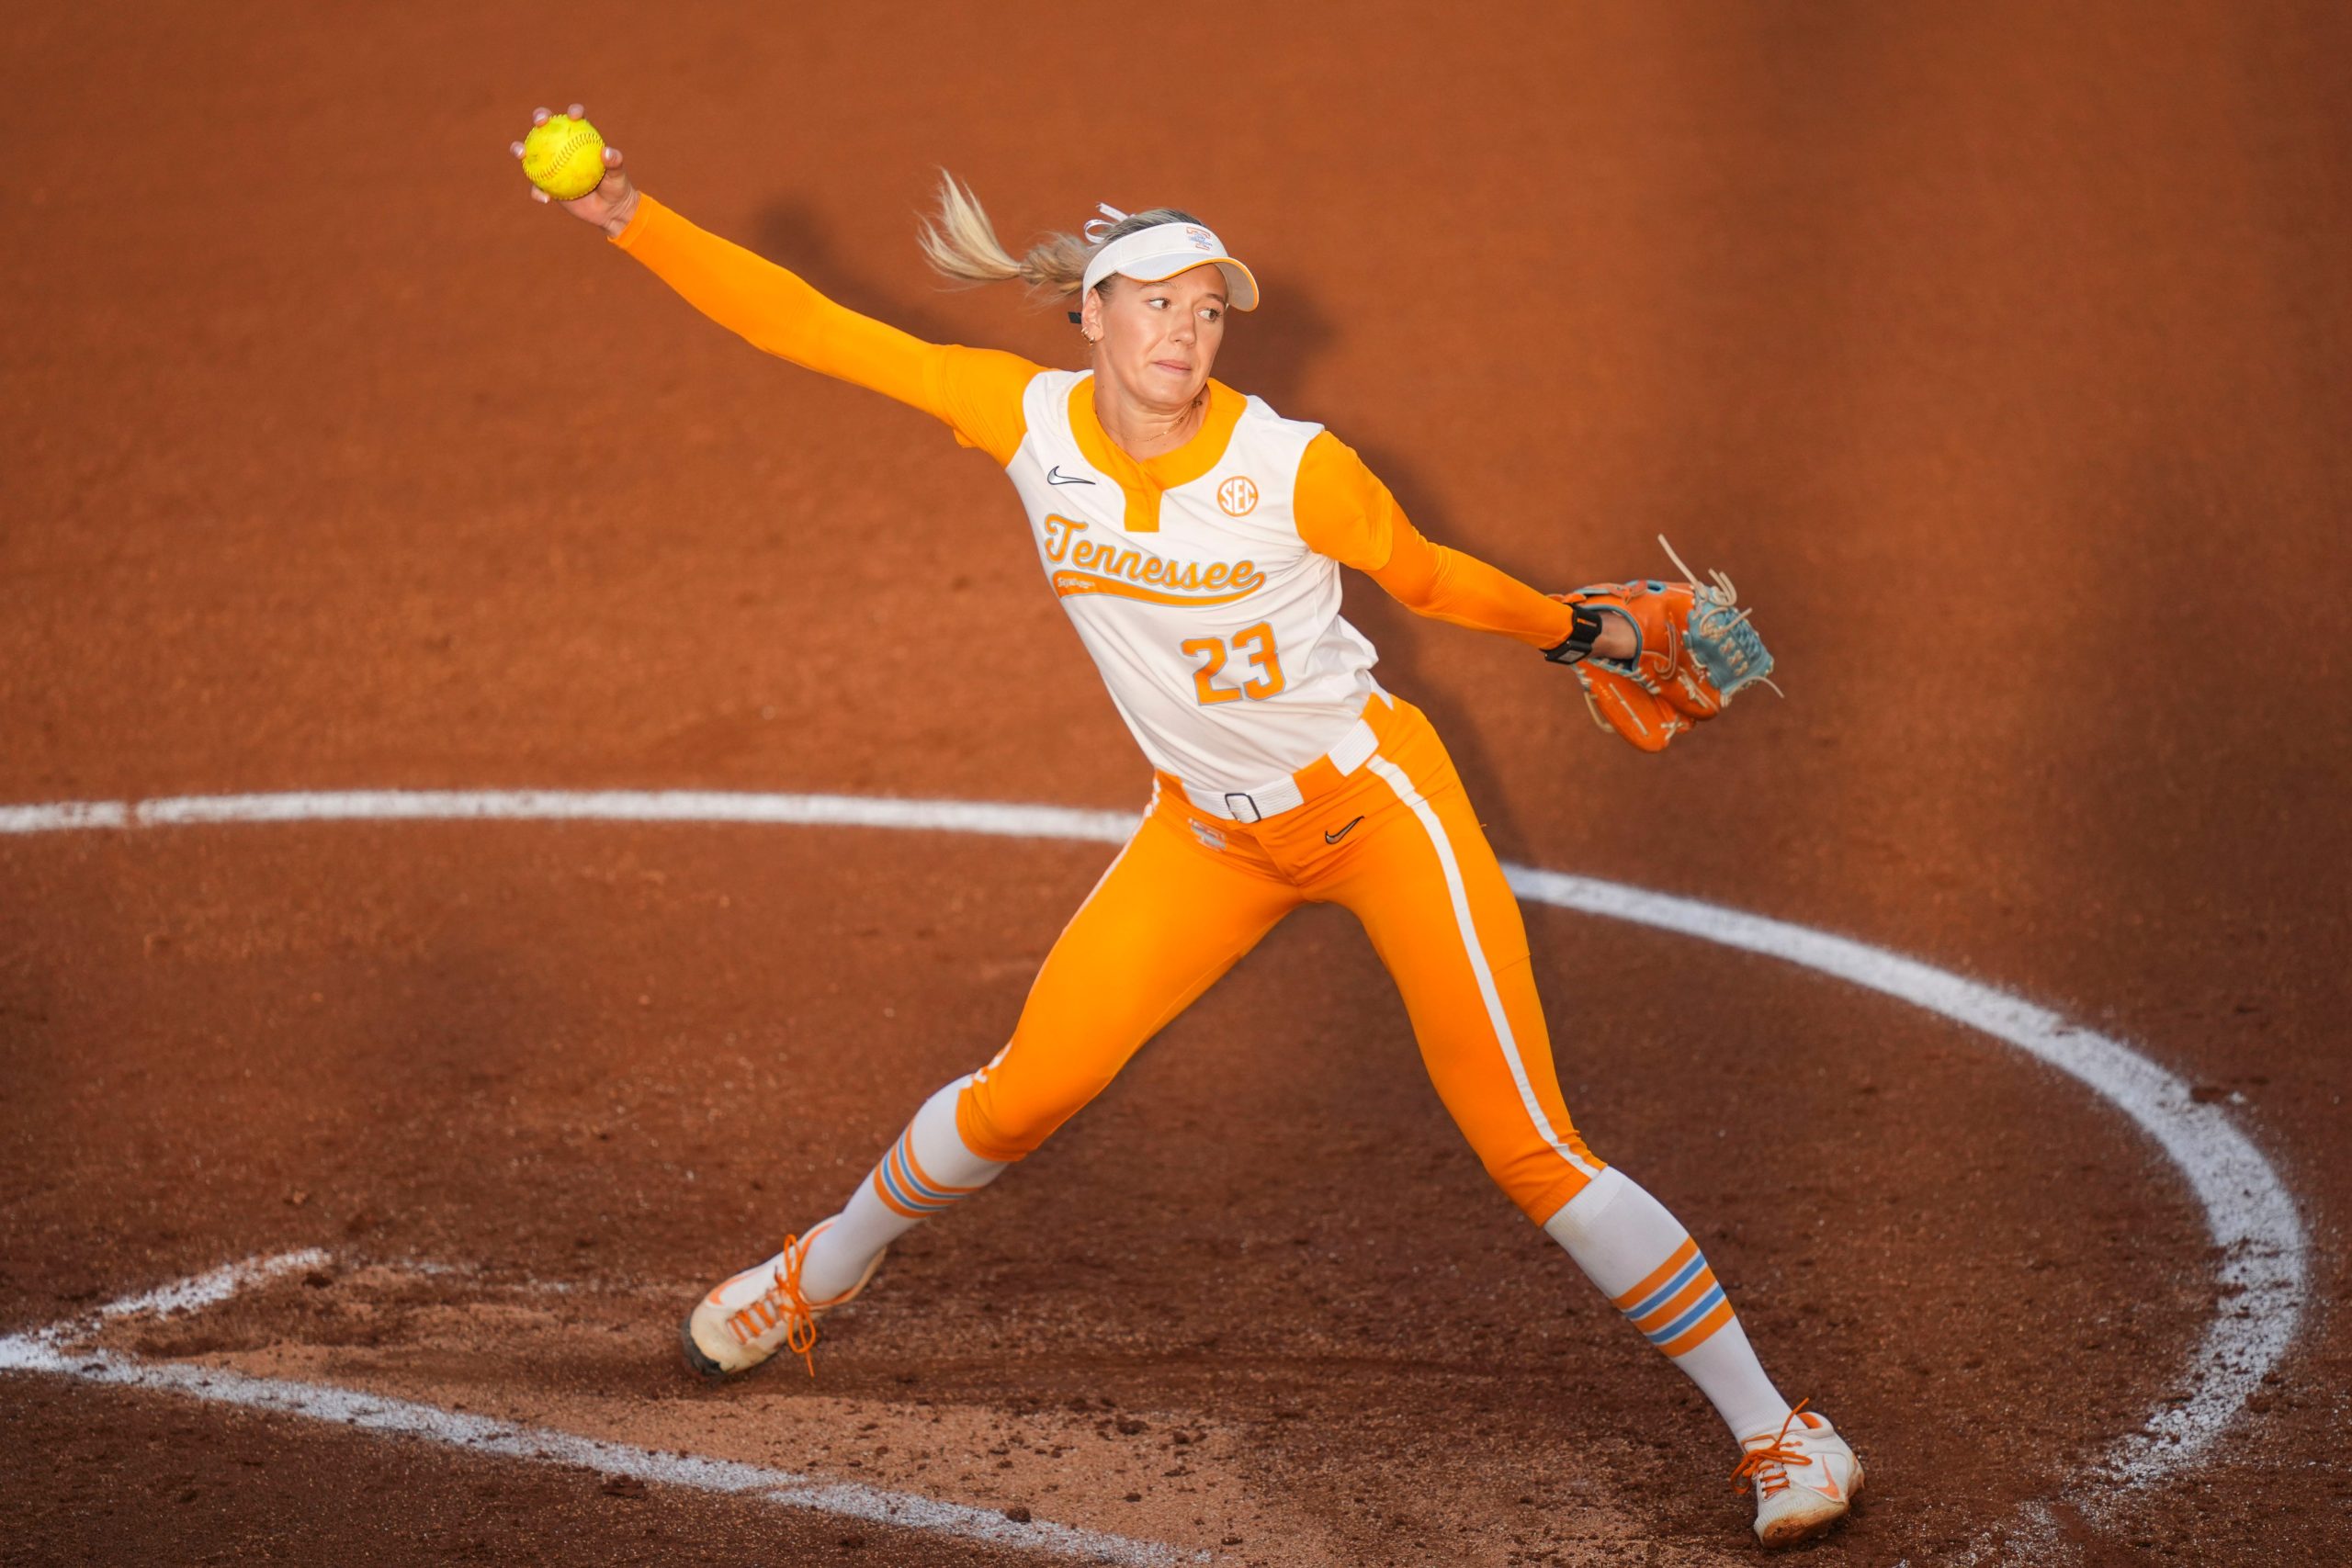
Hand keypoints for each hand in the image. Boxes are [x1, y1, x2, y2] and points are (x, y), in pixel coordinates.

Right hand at [510, 103, 639, 237]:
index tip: (575, 116)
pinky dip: (538, 192)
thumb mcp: (619, 176)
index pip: (575, 119)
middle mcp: (561, 146)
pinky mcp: (545, 183)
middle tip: (540, 122)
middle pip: (546, 126)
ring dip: (520, 148)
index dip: (573, 111)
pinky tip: (544, 198)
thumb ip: (615, 163)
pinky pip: (536, 186)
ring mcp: (551, 164)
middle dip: (540, 116)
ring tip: (521, 153)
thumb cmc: (616, 187)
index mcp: (580, 138)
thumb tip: (607, 152)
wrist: (610, 210)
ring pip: (531, 152)